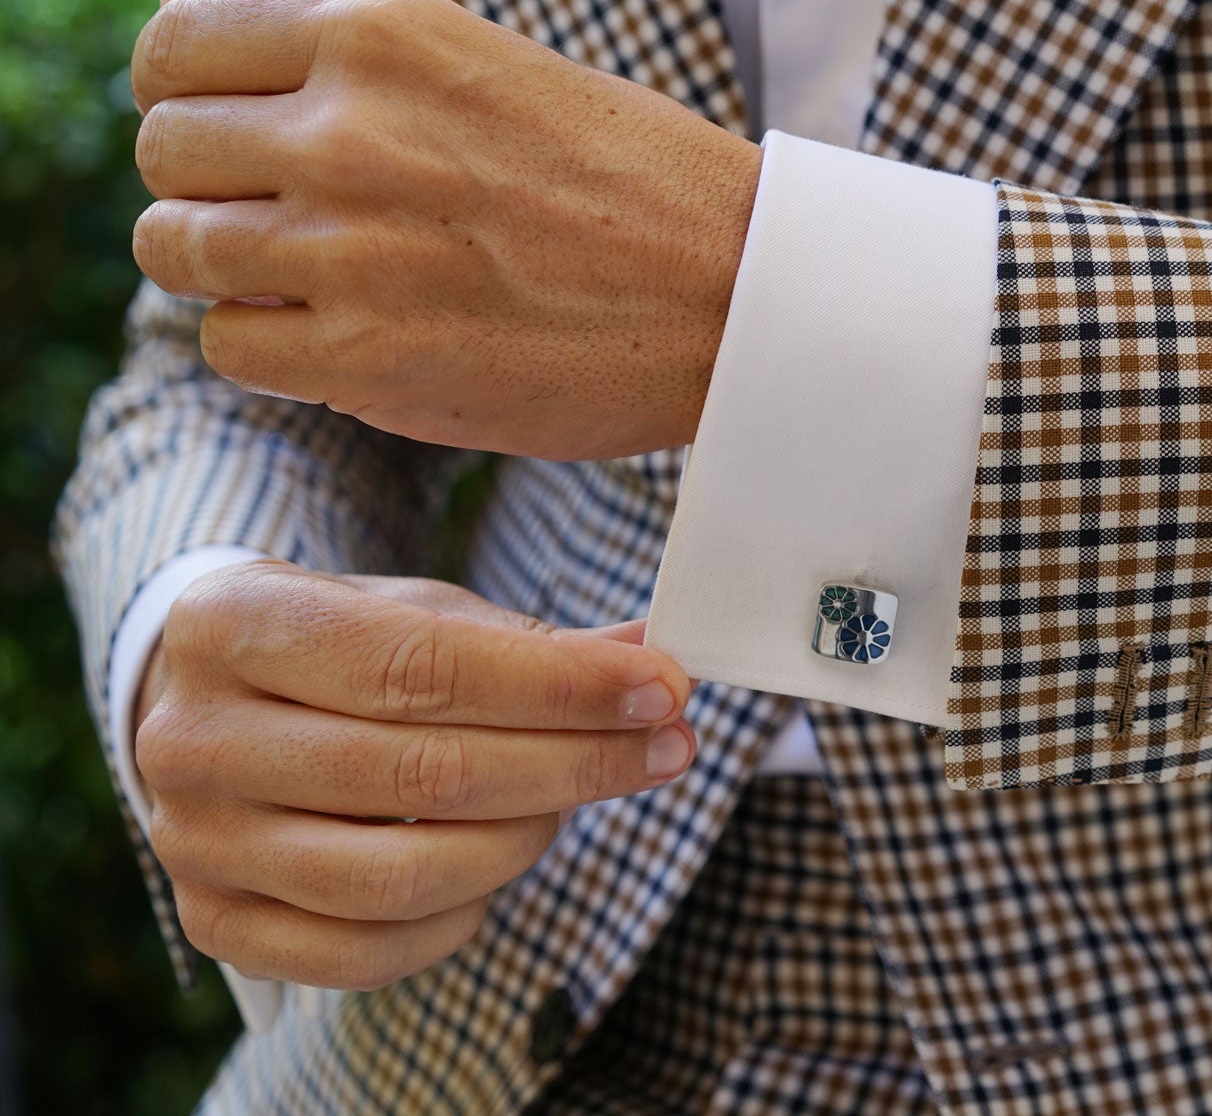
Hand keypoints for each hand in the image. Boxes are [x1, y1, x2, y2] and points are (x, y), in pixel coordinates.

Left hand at [129, 0, 761, 460]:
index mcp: (377, 29)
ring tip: (326, 273)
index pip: (173, 49)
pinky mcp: (366, 360)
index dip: (194, 96)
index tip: (246, 132)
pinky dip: (273, 344)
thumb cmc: (620, 175)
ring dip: (231, 267)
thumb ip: (322, 46)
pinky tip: (354, 331)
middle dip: (214, 185)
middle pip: (164, 154)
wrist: (737, 291)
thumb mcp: (473, 59)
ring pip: (176, 251)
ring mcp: (350, 250)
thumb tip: (171, 10)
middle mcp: (347, 130)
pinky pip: (229, 344)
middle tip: (306, 212)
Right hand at [134, 560, 695, 990]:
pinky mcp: (215, 924)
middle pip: (425, 773)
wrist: (214, 705)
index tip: (661, 689)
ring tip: (577, 801)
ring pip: (403, 874)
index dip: (560, 685)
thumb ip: (530, 641)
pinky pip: (367, 952)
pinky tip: (501, 866)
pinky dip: (461, 917)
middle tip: (666, 747)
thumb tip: (652, 656)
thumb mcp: (418, 611)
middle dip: (574, 763)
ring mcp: (195, 840)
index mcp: (235, 623)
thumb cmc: (338, 649)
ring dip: (527, 840)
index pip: (423, 666)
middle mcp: (193, 736)